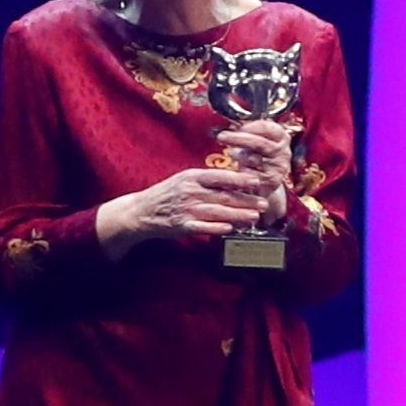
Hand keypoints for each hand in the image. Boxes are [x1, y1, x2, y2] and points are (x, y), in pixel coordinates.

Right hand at [96, 168, 267, 259]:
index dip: (240, 180)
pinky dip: (218, 228)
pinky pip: (204, 227)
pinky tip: (231, 228)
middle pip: (224, 196)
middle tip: (263, 203)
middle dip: (246, 200)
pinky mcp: (182, 225)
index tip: (256, 182)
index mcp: (192, 176)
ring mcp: (186, 209)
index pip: (221, 177)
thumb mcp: (185, 179)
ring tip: (254, 217)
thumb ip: (207, 179)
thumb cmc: (168, 194)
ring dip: (238, 215)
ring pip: (218, 212)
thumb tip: (234, 178)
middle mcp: (190, 191)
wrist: (142, 211)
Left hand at [217, 119, 291, 222]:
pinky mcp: (270, 183)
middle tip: (222, 136)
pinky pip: (249, 174)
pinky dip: (240, 171)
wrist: (267, 183)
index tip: (238, 127)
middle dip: (238, 138)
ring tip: (233, 155)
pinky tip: (238, 170)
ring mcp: (277, 169)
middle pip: (259, 143)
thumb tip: (232, 127)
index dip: (251, 126)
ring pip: (253, 159)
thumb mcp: (258, 141)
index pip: (268, 128)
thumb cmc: (260, 157)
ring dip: (238, 156)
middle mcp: (283, 153)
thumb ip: (250, 132)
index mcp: (282, 138)